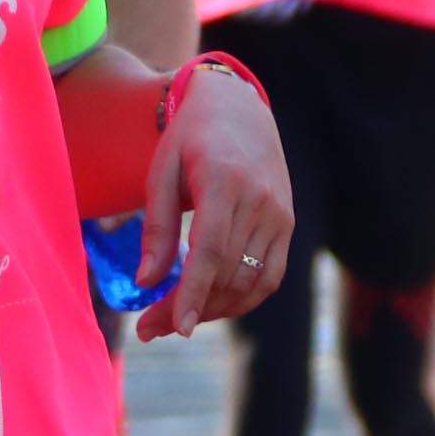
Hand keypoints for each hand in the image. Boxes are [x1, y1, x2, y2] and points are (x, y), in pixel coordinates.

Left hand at [133, 65, 291, 338]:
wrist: (240, 107)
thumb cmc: (191, 137)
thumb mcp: (162, 171)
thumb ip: (156, 228)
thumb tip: (146, 282)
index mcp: (225, 180)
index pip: (211, 250)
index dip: (193, 293)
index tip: (175, 328)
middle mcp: (260, 200)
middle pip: (227, 272)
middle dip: (190, 308)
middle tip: (149, 328)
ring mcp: (280, 213)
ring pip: (251, 281)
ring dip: (214, 309)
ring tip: (175, 320)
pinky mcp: (288, 224)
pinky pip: (270, 276)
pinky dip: (243, 299)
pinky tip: (212, 305)